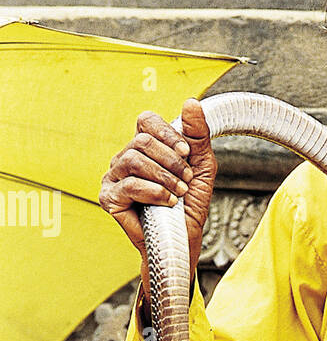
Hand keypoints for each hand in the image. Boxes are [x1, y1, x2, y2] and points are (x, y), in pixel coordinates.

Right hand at [98, 99, 216, 301]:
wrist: (183, 239)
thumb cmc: (190, 203)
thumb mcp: (202, 165)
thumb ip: (197, 135)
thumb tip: (191, 101)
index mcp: (144, 147)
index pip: (146, 121)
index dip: (168, 133)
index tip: (187, 152)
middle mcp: (125, 158)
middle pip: (142, 141)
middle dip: (171, 160)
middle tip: (187, 179)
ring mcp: (114, 178)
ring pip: (134, 159)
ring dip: (165, 177)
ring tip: (179, 192)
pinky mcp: (109, 198)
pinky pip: (129, 184)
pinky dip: (154, 192)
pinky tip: (168, 202)